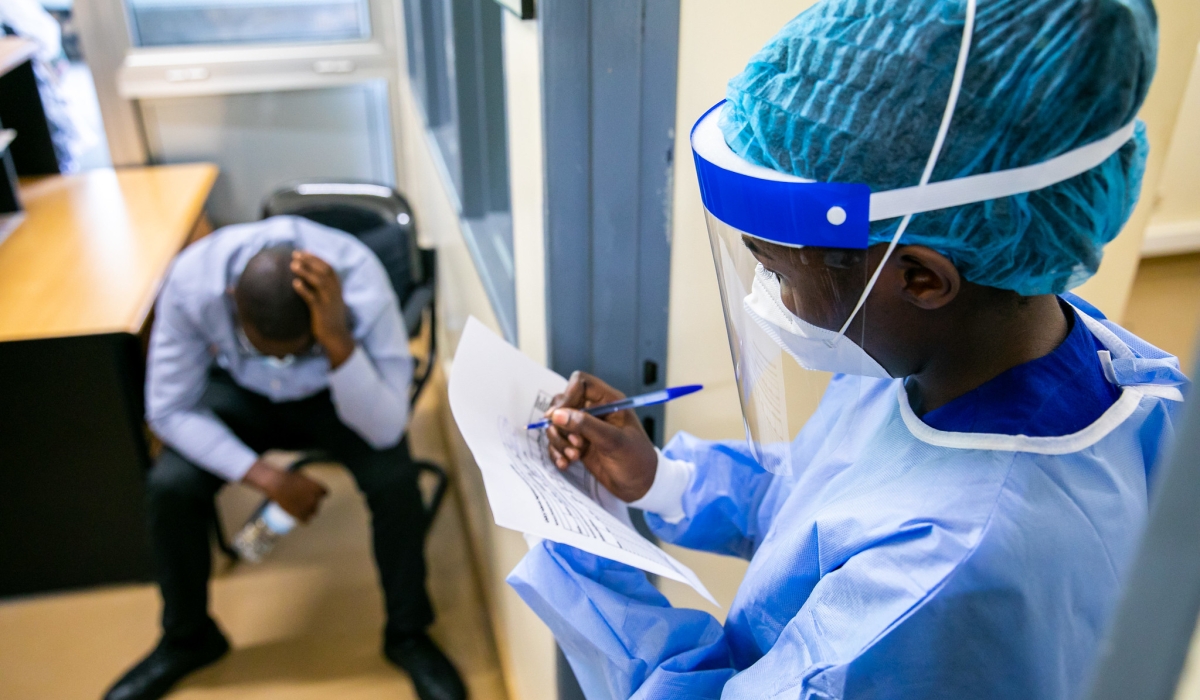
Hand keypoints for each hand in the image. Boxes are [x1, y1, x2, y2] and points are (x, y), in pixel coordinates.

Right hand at [242, 460, 327, 521]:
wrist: (278, 484)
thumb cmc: (287, 477)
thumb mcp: (301, 476)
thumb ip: (305, 481)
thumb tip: (304, 482)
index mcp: (319, 488)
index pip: (324, 493)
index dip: (319, 495)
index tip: (314, 495)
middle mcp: (316, 498)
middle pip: (317, 504)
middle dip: (312, 505)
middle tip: (303, 504)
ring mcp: (309, 508)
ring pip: (312, 513)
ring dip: (308, 513)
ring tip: (302, 512)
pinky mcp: (301, 515)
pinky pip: (306, 521)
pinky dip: (304, 520)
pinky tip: (301, 520)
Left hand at [291, 251, 354, 367]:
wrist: (336, 337)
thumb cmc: (330, 318)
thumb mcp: (330, 301)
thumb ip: (323, 289)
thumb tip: (308, 278)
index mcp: (337, 288)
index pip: (328, 268)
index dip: (316, 258)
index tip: (304, 251)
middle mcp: (334, 292)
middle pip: (323, 271)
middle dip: (309, 260)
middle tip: (295, 254)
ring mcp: (328, 301)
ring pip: (318, 281)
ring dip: (306, 271)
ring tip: (293, 264)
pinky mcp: (321, 311)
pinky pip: (312, 298)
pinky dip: (304, 289)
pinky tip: (295, 283)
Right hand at [544, 371, 657, 501]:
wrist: (641, 487)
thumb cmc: (636, 460)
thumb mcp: (614, 441)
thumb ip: (586, 425)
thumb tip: (557, 415)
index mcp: (609, 401)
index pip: (580, 382)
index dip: (568, 395)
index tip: (560, 416)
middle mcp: (595, 411)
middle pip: (563, 403)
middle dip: (561, 423)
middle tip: (573, 441)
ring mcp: (585, 428)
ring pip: (557, 424)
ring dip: (559, 441)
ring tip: (574, 456)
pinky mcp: (578, 444)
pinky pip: (558, 441)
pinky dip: (557, 452)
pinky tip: (565, 464)